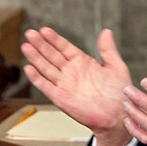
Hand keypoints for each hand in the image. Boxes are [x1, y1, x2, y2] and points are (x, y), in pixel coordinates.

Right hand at [22, 27, 132, 145]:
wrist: (118, 115)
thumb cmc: (119, 93)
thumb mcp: (116, 66)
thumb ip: (108, 49)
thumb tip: (106, 32)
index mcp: (82, 62)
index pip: (64, 47)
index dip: (54, 39)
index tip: (44, 30)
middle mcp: (71, 72)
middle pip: (51, 55)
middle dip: (41, 44)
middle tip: (30, 33)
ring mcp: (65, 85)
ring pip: (46, 68)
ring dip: (35, 57)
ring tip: (26, 46)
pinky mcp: (61, 98)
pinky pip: (46, 86)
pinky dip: (37, 78)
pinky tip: (29, 68)